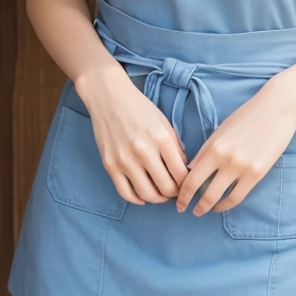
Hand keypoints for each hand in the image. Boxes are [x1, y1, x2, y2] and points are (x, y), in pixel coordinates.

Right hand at [78, 64, 189, 205]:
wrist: (108, 97)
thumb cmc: (139, 108)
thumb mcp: (164, 122)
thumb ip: (175, 147)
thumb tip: (184, 171)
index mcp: (161, 138)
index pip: (181, 174)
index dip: (187, 184)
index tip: (186, 184)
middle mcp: (143, 151)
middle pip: (165, 188)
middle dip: (174, 194)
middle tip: (175, 191)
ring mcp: (124, 160)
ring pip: (146, 194)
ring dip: (157, 199)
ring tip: (160, 194)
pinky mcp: (110, 165)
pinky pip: (125, 193)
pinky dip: (137, 199)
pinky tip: (142, 195)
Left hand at [175, 75, 295, 216]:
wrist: (277, 108)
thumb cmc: (247, 116)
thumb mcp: (221, 130)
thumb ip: (205, 151)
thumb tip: (190, 170)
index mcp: (213, 146)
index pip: (190, 177)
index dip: (181, 192)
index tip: (178, 199)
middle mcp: (225, 159)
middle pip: (201, 190)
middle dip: (189, 203)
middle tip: (183, 209)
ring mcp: (241, 167)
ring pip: (218, 197)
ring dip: (207, 207)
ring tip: (201, 211)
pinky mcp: (257, 173)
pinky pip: (238, 196)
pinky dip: (226, 204)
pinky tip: (220, 206)